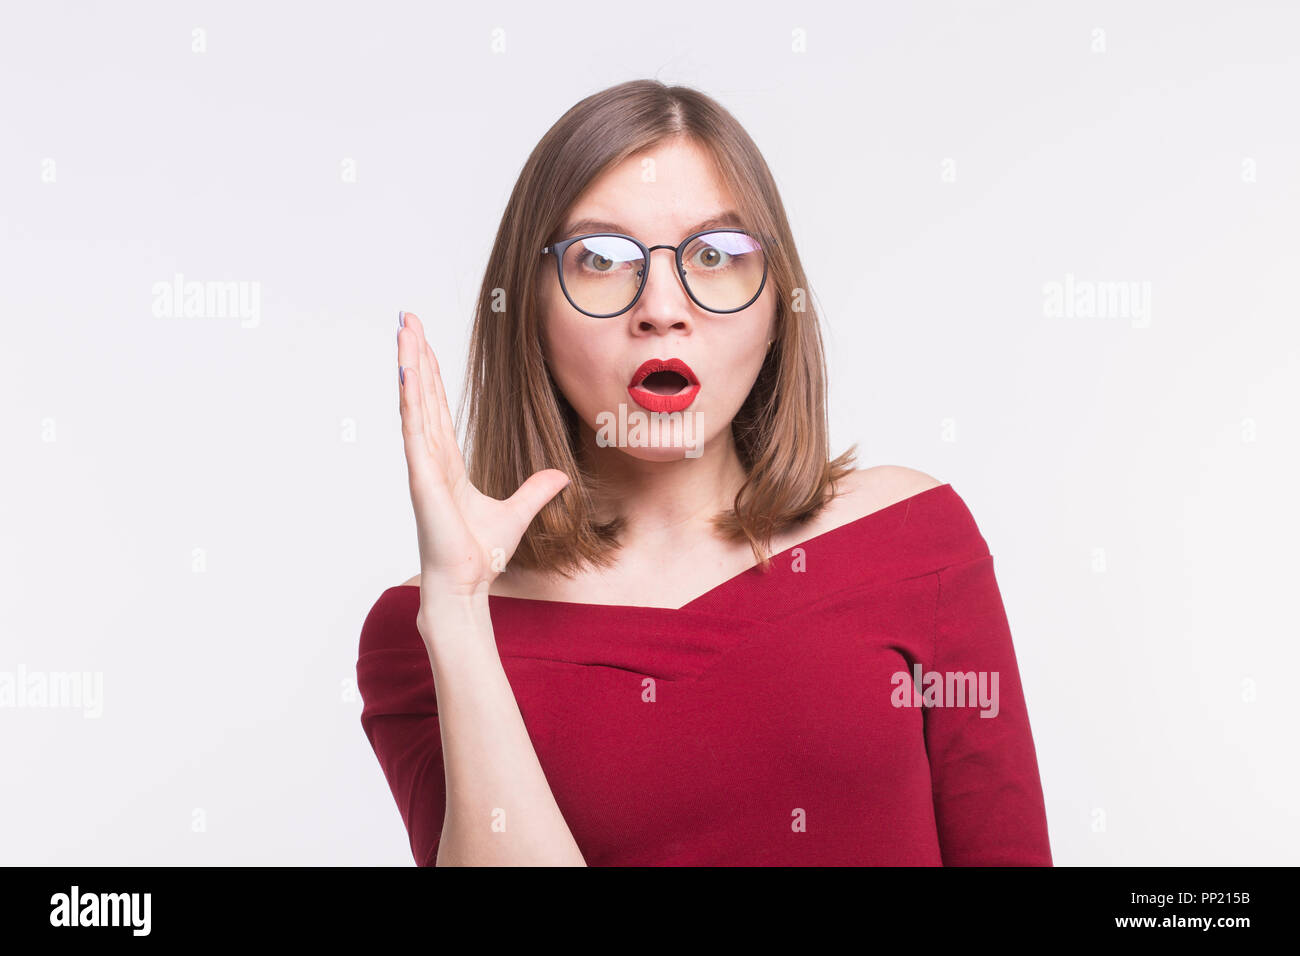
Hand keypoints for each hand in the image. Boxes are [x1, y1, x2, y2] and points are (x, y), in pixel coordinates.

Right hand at [396, 311, 569, 605]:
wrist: (466, 584)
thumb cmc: (479, 554)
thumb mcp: (518, 512)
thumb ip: (537, 489)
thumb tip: (560, 475)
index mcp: (447, 462)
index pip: (438, 406)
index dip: (432, 372)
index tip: (424, 341)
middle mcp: (431, 458)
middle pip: (422, 394)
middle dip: (415, 355)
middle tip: (407, 318)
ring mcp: (424, 466)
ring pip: (416, 404)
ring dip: (410, 365)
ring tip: (404, 331)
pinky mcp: (422, 478)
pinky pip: (416, 431)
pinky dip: (411, 401)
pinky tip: (407, 372)